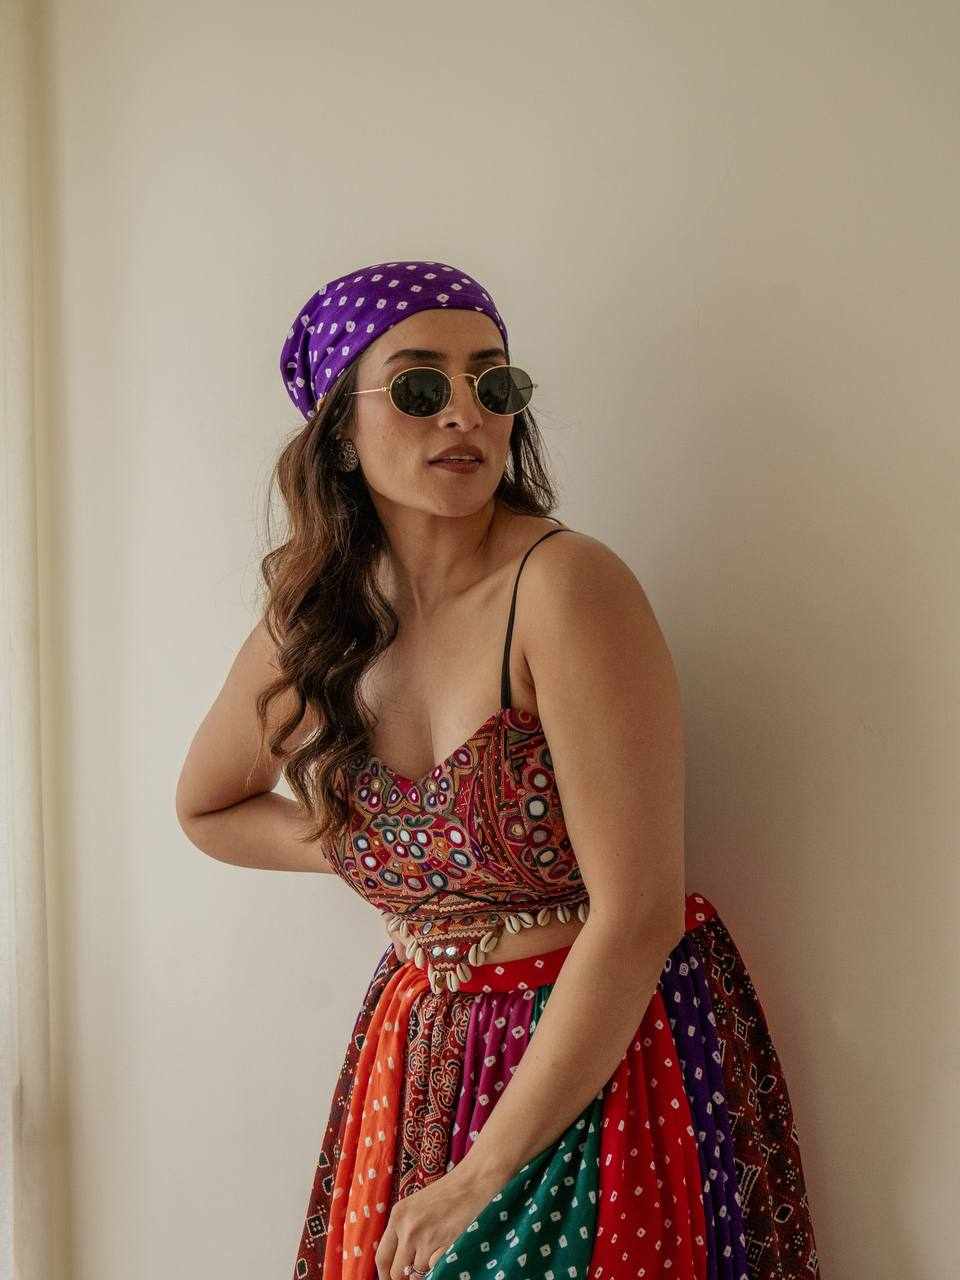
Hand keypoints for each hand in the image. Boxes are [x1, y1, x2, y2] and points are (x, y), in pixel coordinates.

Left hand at [374, 1159, 504, 1279]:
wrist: (470, 1182)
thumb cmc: (445, 1193)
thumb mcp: (415, 1206)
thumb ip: (403, 1230)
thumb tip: (398, 1261)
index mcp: (397, 1216)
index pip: (382, 1257)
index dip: (385, 1274)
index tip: (390, 1279)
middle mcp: (407, 1228)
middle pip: (396, 1271)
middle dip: (405, 1275)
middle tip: (414, 1271)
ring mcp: (425, 1238)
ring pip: (416, 1273)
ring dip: (424, 1268)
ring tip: (435, 1248)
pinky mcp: (442, 1245)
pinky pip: (434, 1269)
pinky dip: (438, 1264)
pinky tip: (444, 1247)